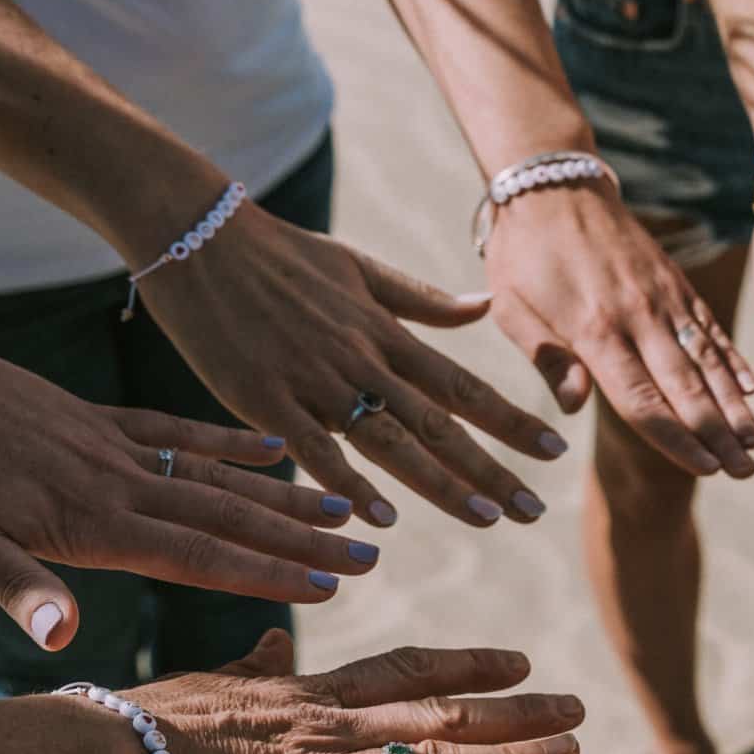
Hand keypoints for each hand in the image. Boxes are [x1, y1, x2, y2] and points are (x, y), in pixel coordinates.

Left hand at [0, 333, 381, 650]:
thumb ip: (19, 588)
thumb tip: (63, 639)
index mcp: (91, 520)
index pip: (197, 555)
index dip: (265, 574)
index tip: (326, 590)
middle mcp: (120, 481)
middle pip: (229, 517)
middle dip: (303, 541)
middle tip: (370, 559)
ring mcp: (115, 445)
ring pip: (218, 476)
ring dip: (286, 496)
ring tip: (348, 510)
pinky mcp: (99, 418)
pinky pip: (180, 431)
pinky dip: (231, 443)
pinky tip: (275, 449)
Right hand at [123, 630, 583, 753]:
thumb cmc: (142, 729)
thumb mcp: (213, 686)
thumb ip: (257, 665)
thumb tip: (278, 639)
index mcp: (311, 695)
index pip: (408, 670)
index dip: (468, 666)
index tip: (520, 662)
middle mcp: (333, 728)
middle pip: (444, 713)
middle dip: (517, 712)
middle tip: (578, 707)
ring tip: (573, 753)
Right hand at [135, 201, 564, 529]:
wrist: (199, 235)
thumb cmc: (280, 253)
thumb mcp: (361, 268)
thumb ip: (423, 300)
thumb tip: (485, 307)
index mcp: (386, 333)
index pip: (462, 386)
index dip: (510, 421)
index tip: (553, 452)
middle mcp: (362, 359)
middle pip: (439, 424)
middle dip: (490, 469)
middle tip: (533, 510)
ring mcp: (315, 380)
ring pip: (390, 441)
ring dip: (439, 483)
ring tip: (484, 519)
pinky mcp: (265, 397)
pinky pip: (315, 448)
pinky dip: (348, 483)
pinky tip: (380, 519)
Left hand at [486, 185, 753, 477]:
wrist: (555, 183)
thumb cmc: (524, 253)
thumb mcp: (513, 308)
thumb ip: (548, 360)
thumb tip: (573, 408)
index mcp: (594, 329)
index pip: (641, 398)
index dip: (675, 438)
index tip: (703, 469)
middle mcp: (638, 316)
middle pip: (685, 387)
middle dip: (718, 434)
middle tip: (745, 473)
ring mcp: (663, 298)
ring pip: (707, 361)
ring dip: (735, 405)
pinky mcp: (675, 283)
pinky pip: (710, 328)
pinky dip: (733, 361)